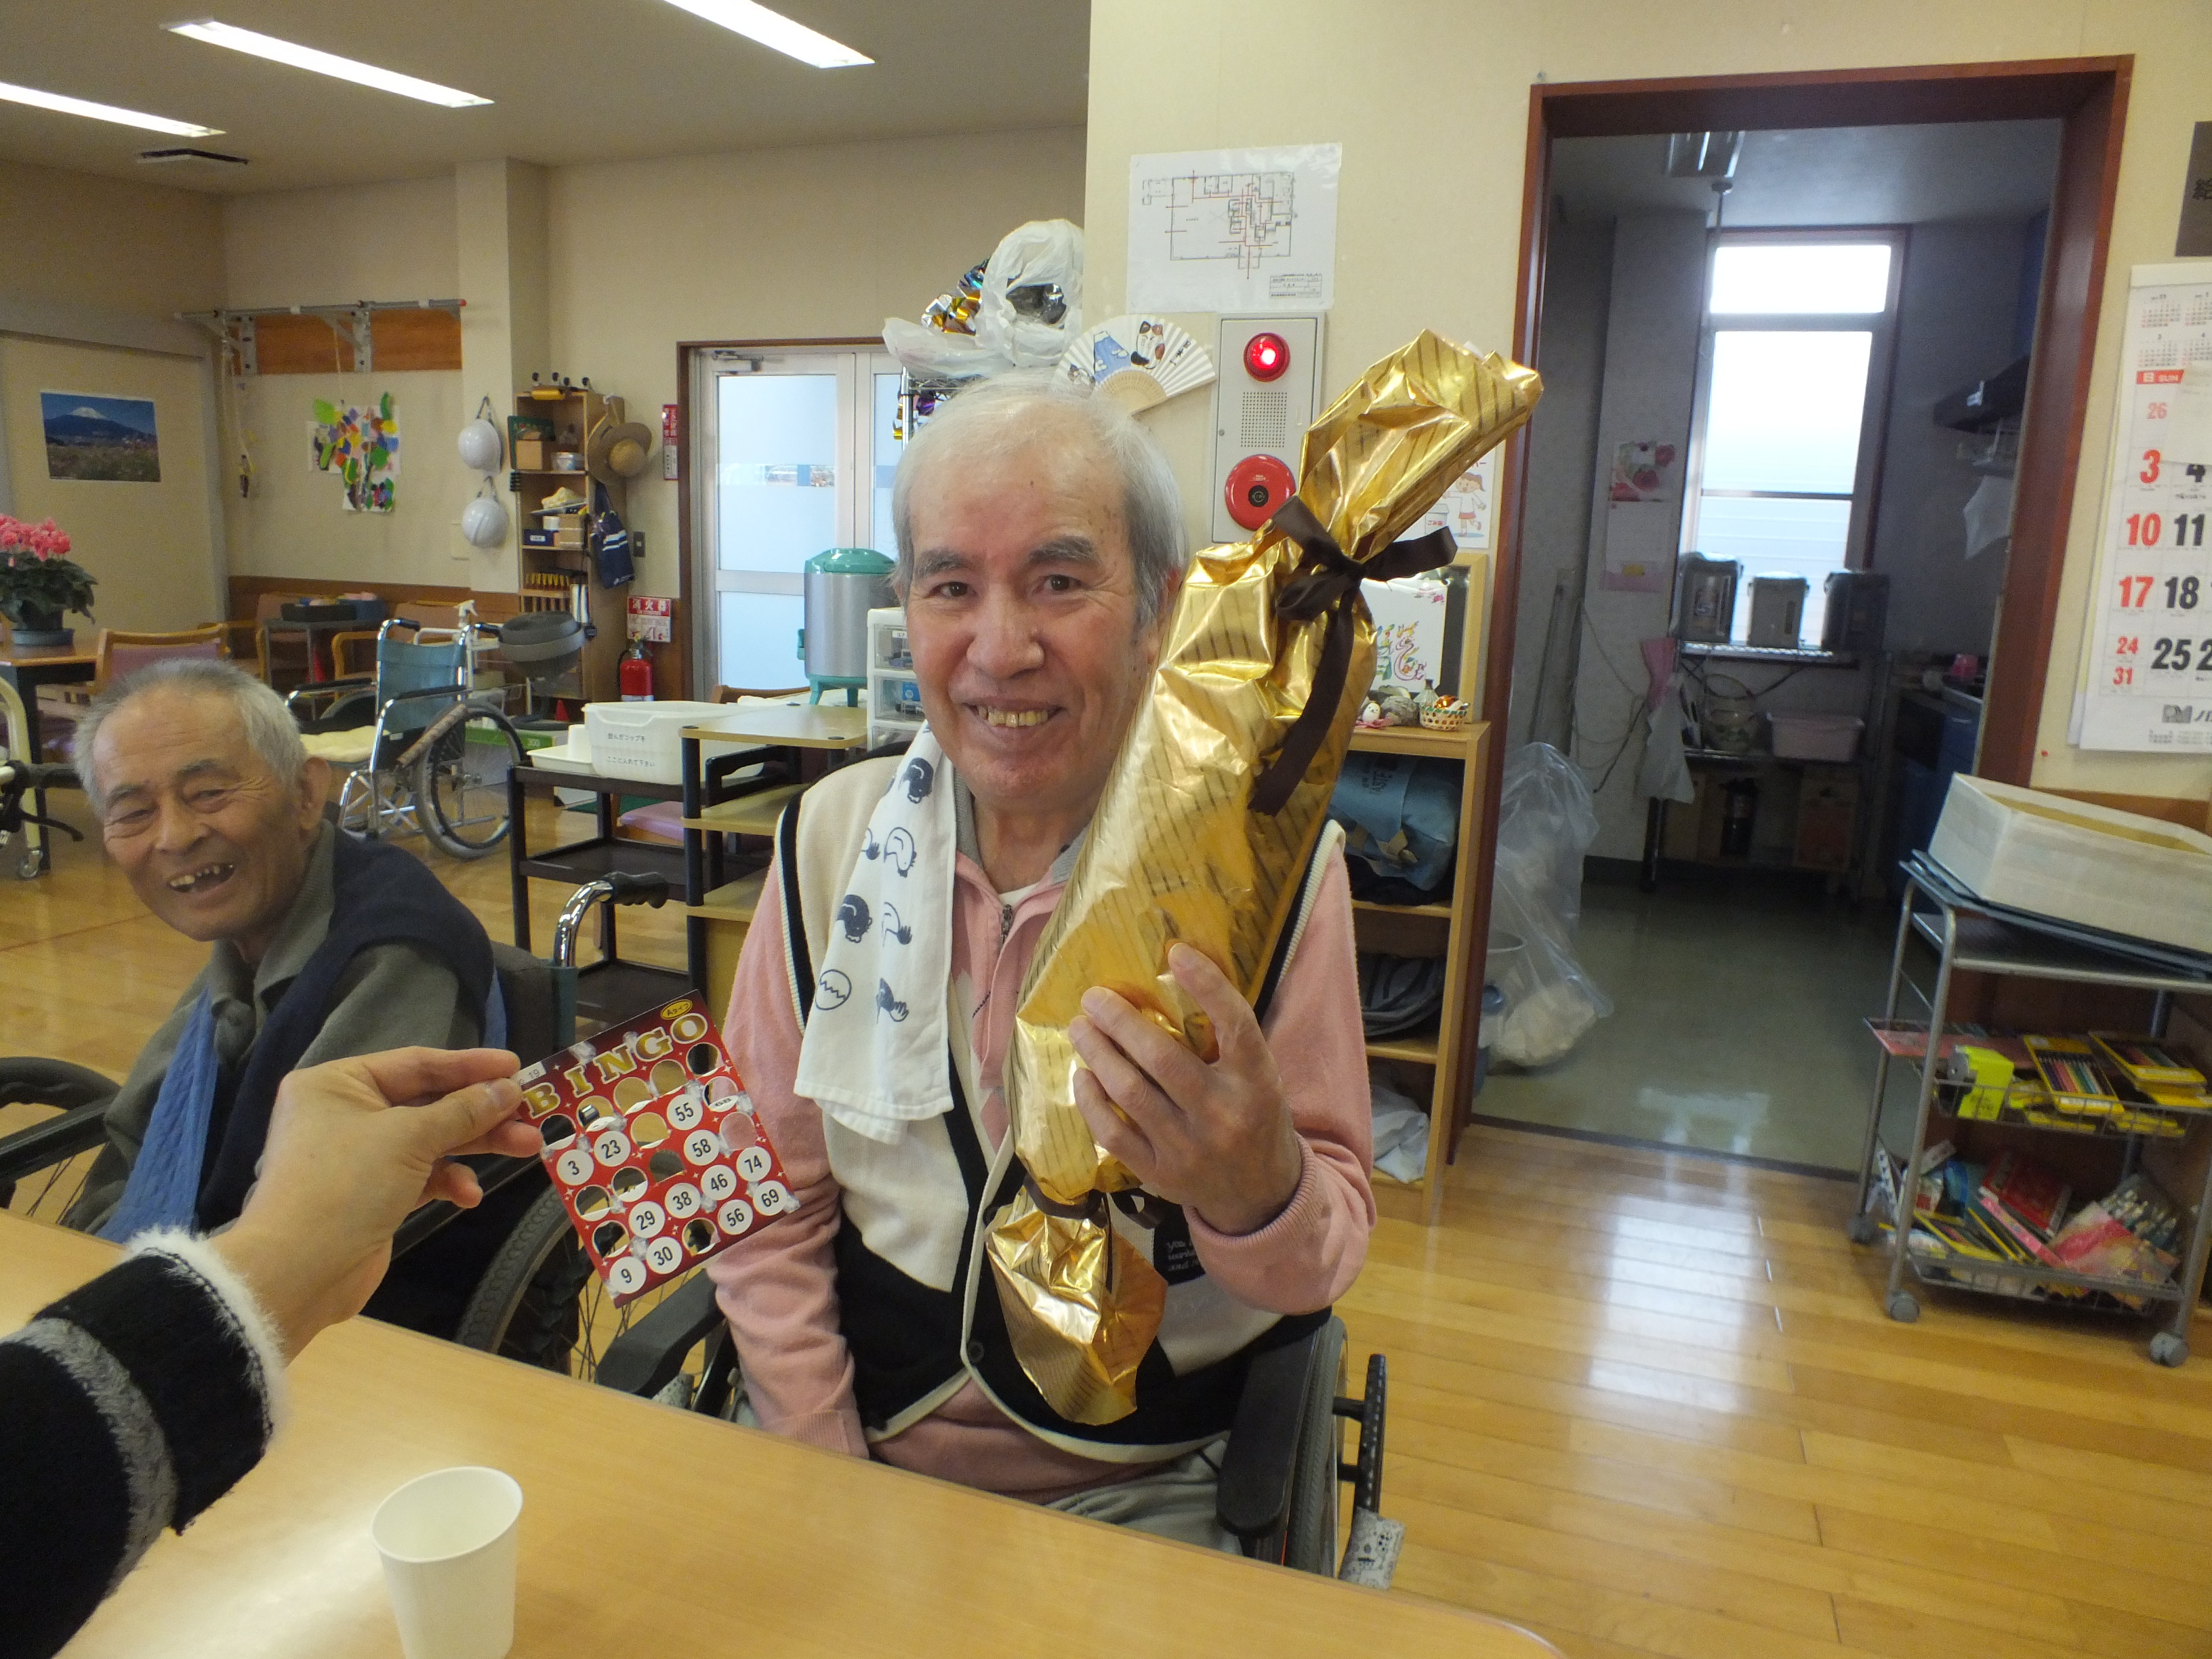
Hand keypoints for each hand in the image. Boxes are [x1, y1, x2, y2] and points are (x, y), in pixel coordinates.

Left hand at [212, 1048, 534, 1359]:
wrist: (297, 1273)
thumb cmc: (346, 1185)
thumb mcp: (410, 1139)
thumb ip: (463, 1111)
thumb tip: (509, 1089)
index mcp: (337, 1084)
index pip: (415, 1064)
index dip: (470, 1065)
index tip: (518, 1067)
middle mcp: (344, 1113)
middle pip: (427, 1103)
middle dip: (481, 1111)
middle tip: (531, 1114)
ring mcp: (357, 1156)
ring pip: (429, 1140)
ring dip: (474, 1146)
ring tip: (525, 1148)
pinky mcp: (369, 1194)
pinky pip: (418, 1175)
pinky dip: (446, 1181)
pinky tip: (468, 1196)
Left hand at [1067, 943, 1303, 1235]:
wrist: (1261, 1195)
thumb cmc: (1254, 1117)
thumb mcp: (1260, 1078)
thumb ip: (1226, 1042)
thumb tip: (1171, 980)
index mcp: (1257, 1083)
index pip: (1235, 1024)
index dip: (1207, 984)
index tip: (1176, 952)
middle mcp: (1224, 1114)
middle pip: (1162, 1058)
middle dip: (1120, 1021)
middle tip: (1094, 997)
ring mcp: (1189, 1148)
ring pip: (1130, 1092)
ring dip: (1098, 1053)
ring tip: (1080, 1027)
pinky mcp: (1160, 1174)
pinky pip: (1113, 1133)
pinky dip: (1091, 1101)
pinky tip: (1083, 1076)